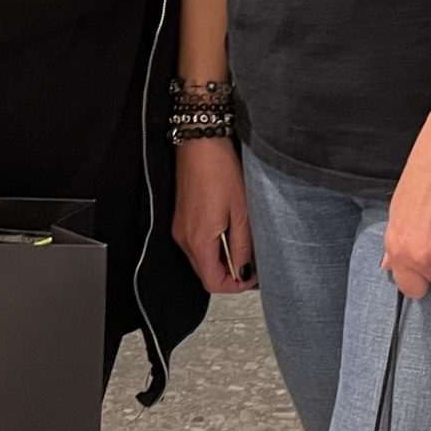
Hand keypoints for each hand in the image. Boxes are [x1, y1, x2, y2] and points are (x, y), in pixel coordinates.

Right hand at [174, 138, 257, 292]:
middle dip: (228, 275)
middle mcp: (184, 238)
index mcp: (199, 240)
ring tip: (242, 247)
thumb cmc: (219, 170)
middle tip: (252, 265)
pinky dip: (212, 248)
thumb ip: (242, 247)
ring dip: (220, 261)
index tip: (252, 278)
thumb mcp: (241, 212)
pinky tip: (227, 233)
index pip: (213, 282)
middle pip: (205, 273)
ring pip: (200, 260)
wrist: (200, 144)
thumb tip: (244, 271)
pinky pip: (195, 245)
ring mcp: (179, 229)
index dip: (234, 286)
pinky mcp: (180, 219)